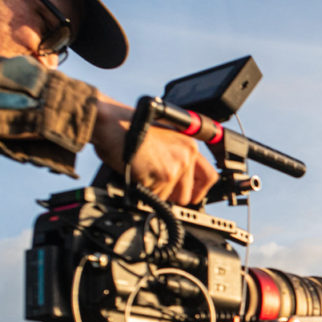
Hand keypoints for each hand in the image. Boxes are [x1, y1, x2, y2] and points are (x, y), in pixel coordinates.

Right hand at [91, 96, 217, 204]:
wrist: (112, 123)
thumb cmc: (130, 128)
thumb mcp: (164, 138)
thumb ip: (177, 156)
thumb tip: (181, 181)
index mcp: (190, 145)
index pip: (209, 177)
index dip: (199, 191)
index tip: (191, 195)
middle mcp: (187, 156)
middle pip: (187, 195)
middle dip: (171, 196)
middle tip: (156, 184)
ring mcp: (175, 167)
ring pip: (169, 198)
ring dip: (154, 191)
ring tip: (143, 170)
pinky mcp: (161, 176)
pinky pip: (153, 196)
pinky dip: (142, 189)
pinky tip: (136, 171)